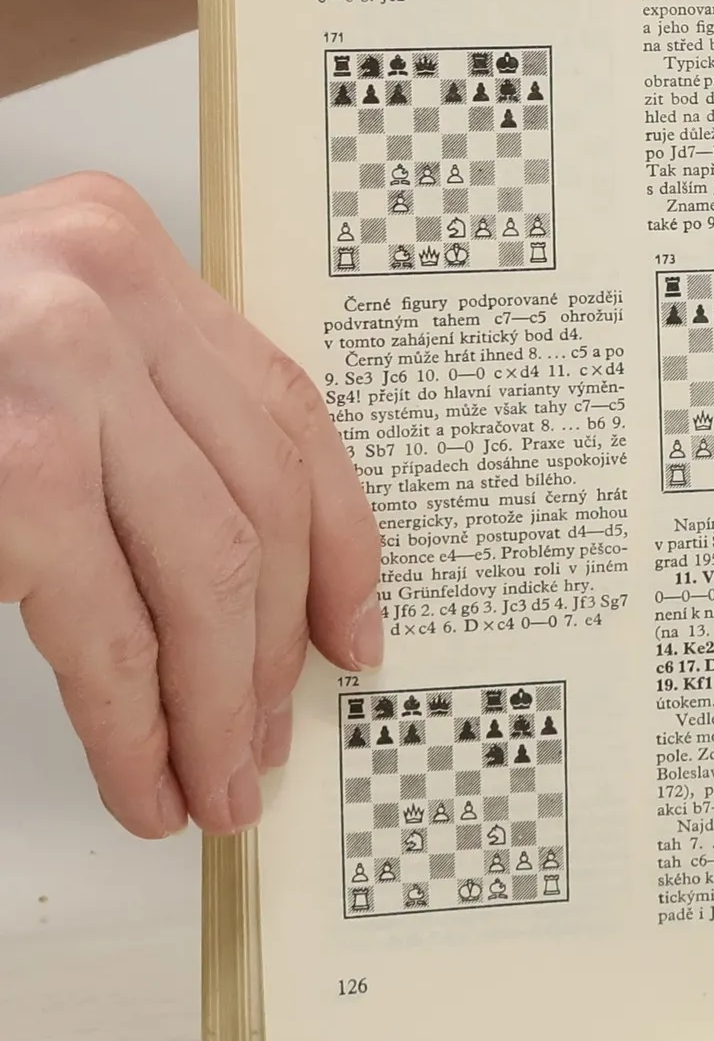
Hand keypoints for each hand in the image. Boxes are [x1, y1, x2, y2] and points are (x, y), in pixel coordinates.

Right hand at [0, 175, 382, 835]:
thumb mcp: (36, 348)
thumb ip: (140, 419)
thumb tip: (256, 586)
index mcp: (126, 256)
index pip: (289, 415)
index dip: (343, 543)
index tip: (352, 632)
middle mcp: (103, 298)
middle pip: (258, 504)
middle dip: (267, 652)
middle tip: (259, 744)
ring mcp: (52, 377)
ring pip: (206, 573)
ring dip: (212, 705)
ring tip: (208, 783)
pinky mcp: (10, 472)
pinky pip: (106, 626)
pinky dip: (131, 720)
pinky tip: (140, 773)